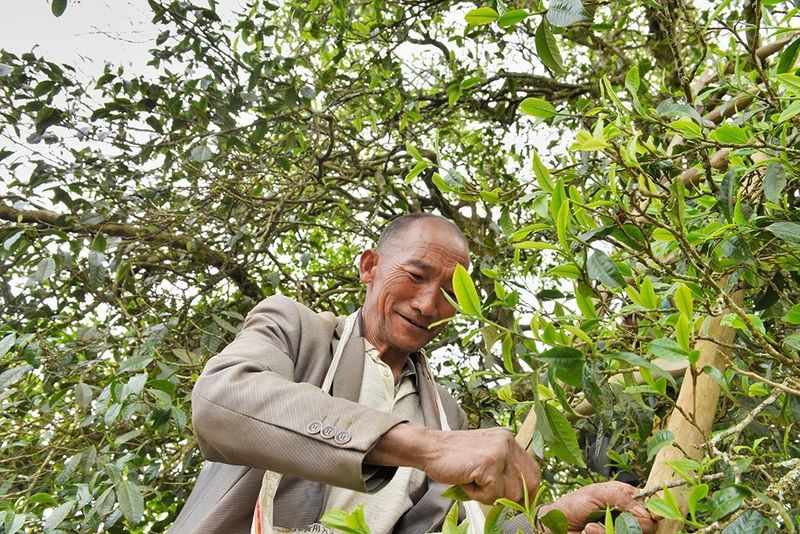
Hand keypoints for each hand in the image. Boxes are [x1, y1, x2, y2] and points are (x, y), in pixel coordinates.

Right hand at [366, 423, 540, 504]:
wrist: (430, 448)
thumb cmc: (454, 457)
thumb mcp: (485, 456)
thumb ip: (504, 468)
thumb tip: (523, 495)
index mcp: (508, 440)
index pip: (533, 470)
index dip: (530, 490)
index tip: (521, 502)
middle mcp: (507, 443)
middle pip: (529, 483)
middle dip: (513, 497)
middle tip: (492, 495)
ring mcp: (499, 452)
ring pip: (512, 492)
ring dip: (491, 495)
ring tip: (473, 482)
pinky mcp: (489, 464)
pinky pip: (493, 494)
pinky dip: (477, 495)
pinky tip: (466, 481)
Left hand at [537, 481, 656, 533]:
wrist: (554, 524)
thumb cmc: (573, 505)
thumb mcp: (597, 493)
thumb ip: (622, 498)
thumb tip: (645, 513)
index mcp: (624, 497)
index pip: (648, 504)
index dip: (654, 510)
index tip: (653, 516)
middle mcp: (625, 515)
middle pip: (646, 524)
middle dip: (633, 524)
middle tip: (616, 519)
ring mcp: (618, 529)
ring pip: (632, 533)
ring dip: (612, 531)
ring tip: (591, 526)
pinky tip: (588, 531)